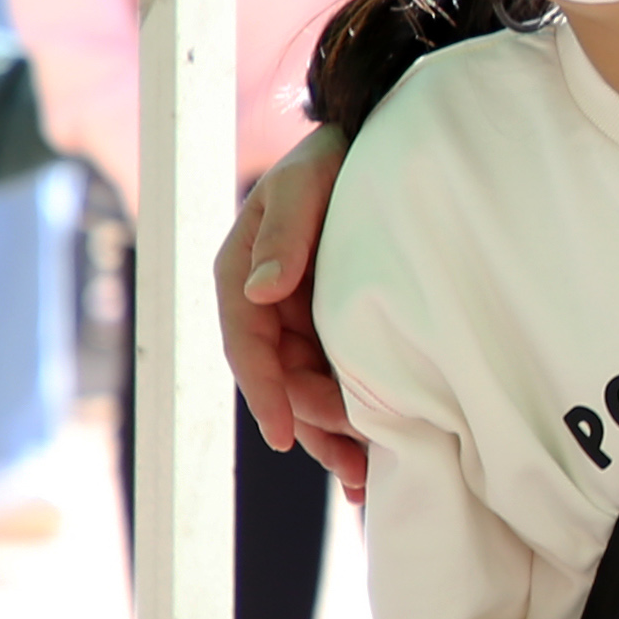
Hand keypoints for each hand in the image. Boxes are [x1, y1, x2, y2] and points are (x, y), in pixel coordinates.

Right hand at [216, 125, 366, 499]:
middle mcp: (263, 303)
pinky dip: (349, 414)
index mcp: (241, 272)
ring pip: (306, 388)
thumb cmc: (334, 156)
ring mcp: (297, 317)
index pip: (246, 344)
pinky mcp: (331, 323)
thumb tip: (260, 292)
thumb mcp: (307, 183)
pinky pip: (333, 376)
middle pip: (280, 379)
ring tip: (364, 479)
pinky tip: (371, 457)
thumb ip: (285, 233)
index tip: (287, 435)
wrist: (376, 140)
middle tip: (351, 466)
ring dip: (331, 433)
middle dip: (311, 425)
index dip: (266, 393)